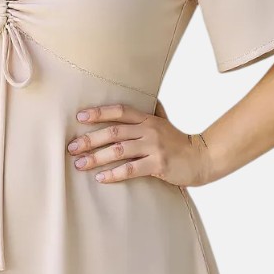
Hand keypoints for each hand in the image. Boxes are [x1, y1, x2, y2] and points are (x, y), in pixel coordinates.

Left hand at [67, 102, 211, 187]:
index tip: (79, 117)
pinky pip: (131, 169)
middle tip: (71, 147)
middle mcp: (149, 130)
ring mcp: (154, 147)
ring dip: (96, 157)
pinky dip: (114, 173)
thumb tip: (143, 96)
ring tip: (80, 164)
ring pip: (119, 150)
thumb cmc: (178, 142)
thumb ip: (151, 112)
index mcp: (147, 119)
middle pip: (113, 131)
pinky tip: (100, 177)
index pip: (119, 111)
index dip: (99, 113)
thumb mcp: (164, 123)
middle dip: (89, 139)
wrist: (202, 158)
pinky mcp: (158, 164)